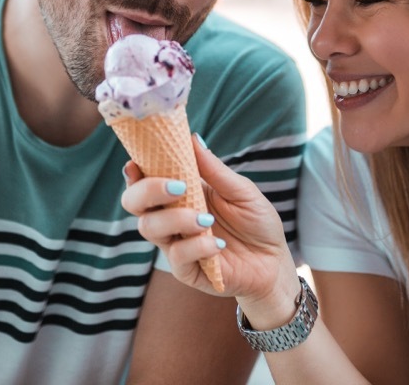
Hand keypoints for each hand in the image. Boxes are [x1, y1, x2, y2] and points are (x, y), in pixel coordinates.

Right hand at [121, 136, 296, 306]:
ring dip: (175, 218)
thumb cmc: (257, 222)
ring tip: (206, 220)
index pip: (144, 179)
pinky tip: (218, 244)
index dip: (134, 171)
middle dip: (147, 191)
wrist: (275, 262)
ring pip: (149, 228)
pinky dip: (196, 246)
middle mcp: (171, 216)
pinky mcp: (186, 269)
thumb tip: (193, 137)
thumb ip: (214, 169)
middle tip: (177, 187)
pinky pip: (176, 256)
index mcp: (181, 192)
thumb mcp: (241, 191)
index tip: (135, 163)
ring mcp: (176, 243)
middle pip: (133, 202)